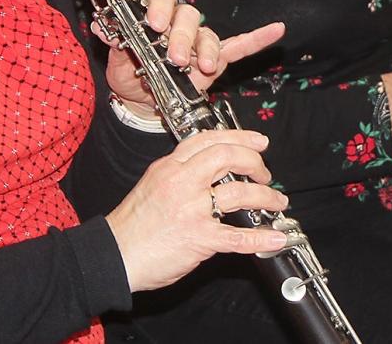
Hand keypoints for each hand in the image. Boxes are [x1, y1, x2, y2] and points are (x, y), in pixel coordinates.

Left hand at [97, 0, 283, 115]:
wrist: (142, 104)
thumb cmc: (130, 76)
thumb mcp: (117, 63)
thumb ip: (114, 43)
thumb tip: (104, 28)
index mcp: (155, 16)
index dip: (159, 5)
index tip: (153, 24)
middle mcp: (179, 23)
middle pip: (187, 16)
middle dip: (181, 36)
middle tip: (174, 58)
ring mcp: (199, 41)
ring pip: (207, 34)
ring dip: (204, 50)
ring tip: (201, 67)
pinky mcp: (216, 59)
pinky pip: (238, 46)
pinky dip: (257, 38)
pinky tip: (276, 30)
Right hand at [106, 130, 289, 290]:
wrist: (115, 255)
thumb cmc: (131, 226)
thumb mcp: (151, 184)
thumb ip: (178, 173)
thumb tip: (208, 171)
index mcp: (169, 167)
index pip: (208, 139)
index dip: (238, 137)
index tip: (257, 141)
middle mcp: (182, 182)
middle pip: (227, 156)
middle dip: (254, 162)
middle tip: (265, 172)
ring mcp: (191, 209)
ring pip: (239, 192)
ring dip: (265, 197)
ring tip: (276, 202)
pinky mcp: (199, 238)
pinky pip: (237, 236)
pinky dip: (261, 237)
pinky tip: (275, 236)